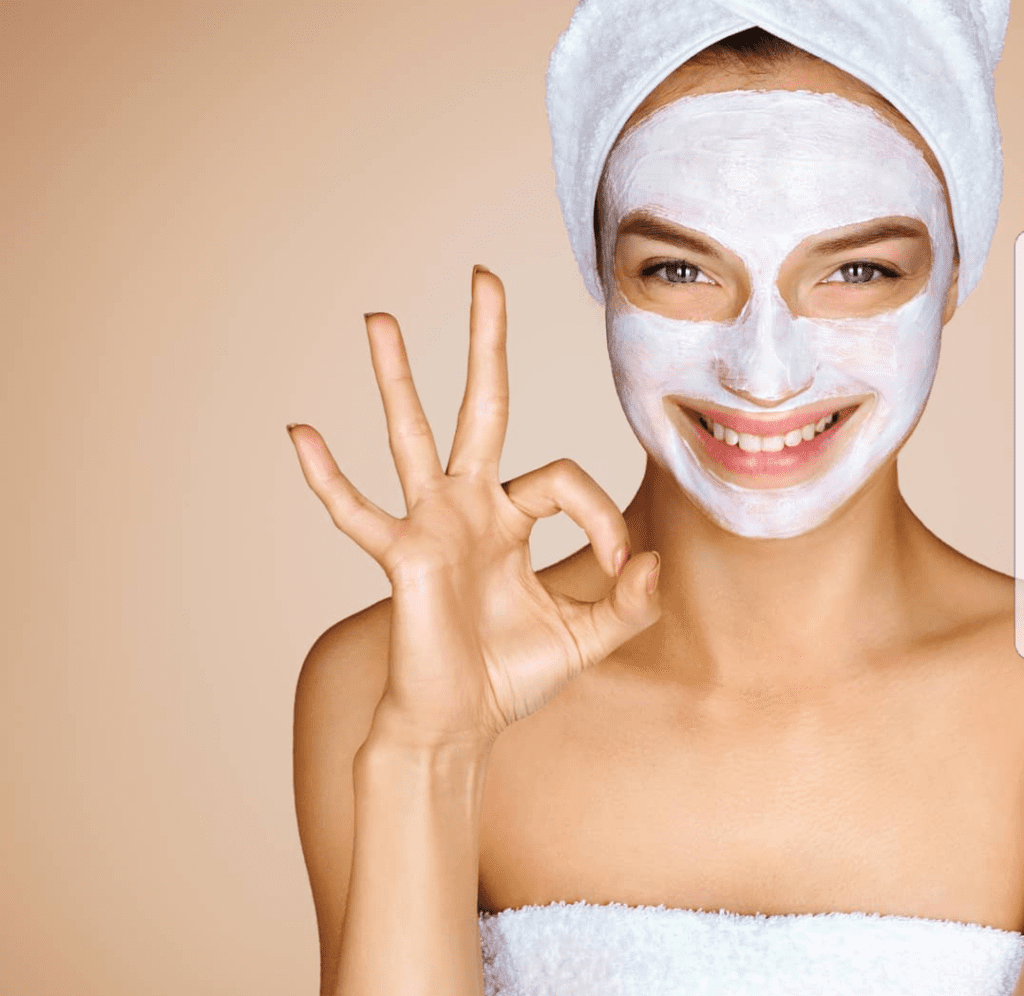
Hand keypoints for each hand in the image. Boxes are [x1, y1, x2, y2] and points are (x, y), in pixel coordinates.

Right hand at [287, 266, 660, 748]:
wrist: (460, 724)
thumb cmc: (513, 676)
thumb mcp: (588, 637)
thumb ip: (629, 603)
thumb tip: (654, 561)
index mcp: (514, 518)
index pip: (565, 479)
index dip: (604, 517)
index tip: (623, 570)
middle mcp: (471, 507)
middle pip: (481, 407)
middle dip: (485, 344)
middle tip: (483, 278)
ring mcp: (433, 526)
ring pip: (413, 437)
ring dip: (397, 378)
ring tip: (380, 319)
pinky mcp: (404, 558)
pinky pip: (359, 513)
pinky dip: (329, 479)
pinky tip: (301, 433)